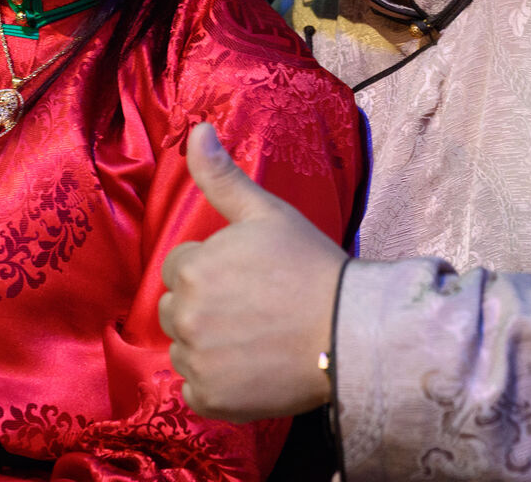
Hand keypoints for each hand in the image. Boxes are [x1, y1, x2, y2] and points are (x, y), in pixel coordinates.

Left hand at [159, 122, 346, 421]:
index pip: (181, 268)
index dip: (214, 270)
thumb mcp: (267, 213)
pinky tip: (251, 370)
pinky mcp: (213, 400)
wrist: (353, 331)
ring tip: (255, 339)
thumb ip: (222, 176)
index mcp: (193, 268)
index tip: (249, 278)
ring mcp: (198, 362)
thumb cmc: (311, 266)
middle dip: (205, 307)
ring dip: (208, 346)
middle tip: (253, 310)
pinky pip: (195, 391)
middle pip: (177, 310)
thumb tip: (196, 131)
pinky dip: (217, 386)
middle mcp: (187, 316)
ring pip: (183, 350)